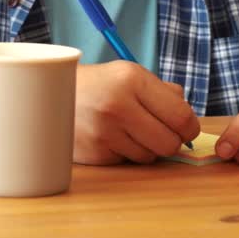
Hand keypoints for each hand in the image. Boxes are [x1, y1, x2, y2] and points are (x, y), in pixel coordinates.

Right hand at [74, 61, 199, 164]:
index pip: (181, 117)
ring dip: (148, 148)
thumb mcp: (131, 75)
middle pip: (169, 143)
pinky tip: (113, 138)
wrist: (48, 94)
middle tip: (161, 132)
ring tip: (131, 131)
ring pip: (150, 157)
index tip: (185, 128)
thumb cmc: (100, 85)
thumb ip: (165, 93)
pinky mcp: (94, 153)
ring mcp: (103, 132)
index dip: (190, 127)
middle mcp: (117, 105)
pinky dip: (127, 153)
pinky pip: (128, 162)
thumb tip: (189, 121)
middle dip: (171, 140)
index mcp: (131, 79)